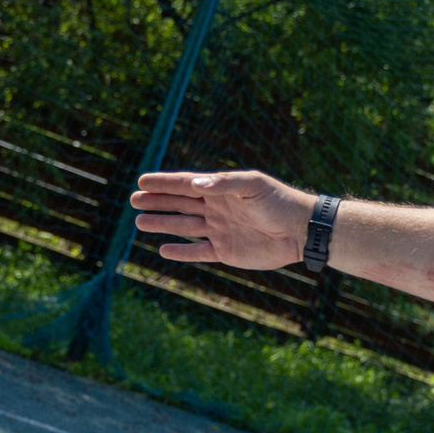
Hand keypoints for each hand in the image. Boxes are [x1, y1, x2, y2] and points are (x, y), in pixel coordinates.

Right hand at [132, 170, 315, 269]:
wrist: (300, 230)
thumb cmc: (279, 202)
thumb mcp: (253, 186)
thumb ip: (224, 184)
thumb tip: (195, 183)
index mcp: (221, 189)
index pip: (185, 184)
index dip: (163, 183)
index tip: (141, 181)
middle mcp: (217, 208)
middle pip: (180, 204)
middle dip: (157, 201)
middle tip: (133, 200)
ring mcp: (220, 230)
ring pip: (184, 227)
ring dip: (162, 224)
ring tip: (139, 221)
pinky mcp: (226, 251)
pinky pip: (198, 252)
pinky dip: (181, 251)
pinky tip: (163, 249)